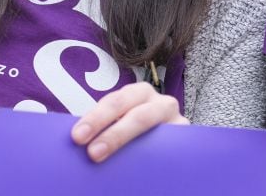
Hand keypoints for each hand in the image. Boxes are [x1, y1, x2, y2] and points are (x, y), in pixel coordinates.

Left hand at [71, 82, 187, 162]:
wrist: (167, 147)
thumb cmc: (134, 133)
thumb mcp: (120, 125)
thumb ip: (104, 129)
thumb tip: (76, 142)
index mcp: (138, 94)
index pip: (116, 101)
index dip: (96, 118)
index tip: (77, 137)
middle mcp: (161, 103)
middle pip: (138, 115)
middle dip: (114, 134)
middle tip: (92, 153)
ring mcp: (178, 122)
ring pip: (158, 131)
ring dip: (133, 145)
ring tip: (116, 161)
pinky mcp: (189, 142)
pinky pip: (173, 149)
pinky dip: (156, 160)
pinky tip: (142, 172)